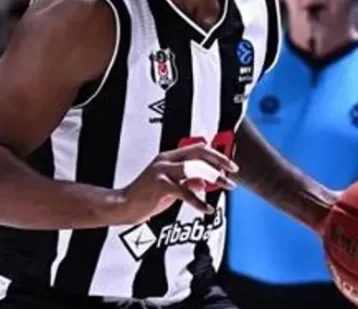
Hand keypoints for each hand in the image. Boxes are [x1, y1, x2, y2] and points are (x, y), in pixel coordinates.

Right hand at [115, 143, 238, 224]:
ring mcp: (162, 172)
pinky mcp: (160, 186)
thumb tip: (204, 182)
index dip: (216, 154)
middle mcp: (166, 161)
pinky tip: (206, 209)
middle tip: (233, 172)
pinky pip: (185, 192)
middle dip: (219, 161)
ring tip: (225, 186)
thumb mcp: (171, 185)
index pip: (197, 148)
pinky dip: (198, 201)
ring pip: (194, 169)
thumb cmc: (146, 196)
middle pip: (199, 154)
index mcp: (169, 157)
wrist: (124, 206)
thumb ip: (187, 181)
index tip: (230, 164)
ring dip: (213, 177)